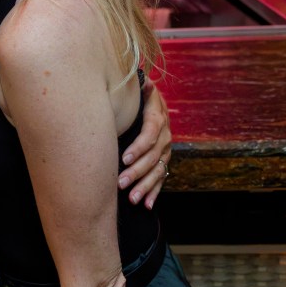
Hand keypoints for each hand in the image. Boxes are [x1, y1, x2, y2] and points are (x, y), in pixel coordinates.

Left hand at [118, 79, 170, 208]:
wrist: (150, 102)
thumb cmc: (136, 96)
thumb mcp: (137, 89)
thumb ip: (138, 89)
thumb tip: (143, 81)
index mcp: (157, 116)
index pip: (151, 134)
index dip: (139, 147)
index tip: (124, 158)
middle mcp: (165, 135)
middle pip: (153, 156)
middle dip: (137, 171)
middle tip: (120, 183)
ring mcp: (166, 150)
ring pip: (158, 170)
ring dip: (145, 186)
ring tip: (131, 199)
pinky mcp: (163, 161)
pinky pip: (161, 179)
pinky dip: (154, 193)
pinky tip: (146, 205)